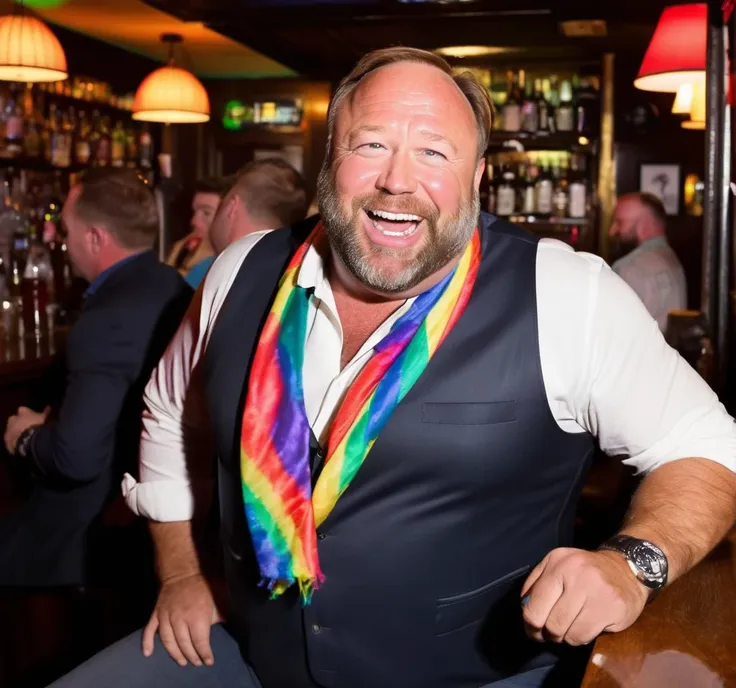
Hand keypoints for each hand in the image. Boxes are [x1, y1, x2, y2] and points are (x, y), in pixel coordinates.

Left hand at [4, 406, 49, 453]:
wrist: (29, 438)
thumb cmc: (37, 425)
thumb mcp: (44, 418)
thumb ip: (45, 412)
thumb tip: (49, 407)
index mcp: (23, 411)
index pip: (23, 409)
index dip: (27, 413)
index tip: (32, 417)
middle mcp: (13, 418)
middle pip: (15, 418)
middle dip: (20, 422)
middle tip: (27, 426)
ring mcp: (9, 428)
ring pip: (12, 428)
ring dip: (17, 431)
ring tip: (25, 436)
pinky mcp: (7, 438)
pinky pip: (10, 439)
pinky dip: (15, 440)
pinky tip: (21, 443)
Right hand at [142, 573, 223, 666]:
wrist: (183, 572)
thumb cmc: (204, 586)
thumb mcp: (219, 598)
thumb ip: (222, 614)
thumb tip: (229, 625)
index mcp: (197, 616)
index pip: (200, 642)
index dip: (205, 654)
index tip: (209, 662)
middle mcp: (180, 620)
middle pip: (184, 645)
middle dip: (192, 656)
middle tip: (197, 662)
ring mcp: (166, 617)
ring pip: (168, 641)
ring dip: (175, 654)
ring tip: (182, 662)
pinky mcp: (156, 614)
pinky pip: (149, 630)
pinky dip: (147, 642)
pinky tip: (148, 653)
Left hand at [521, 548, 648, 646]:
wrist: (625, 568)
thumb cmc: (584, 572)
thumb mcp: (556, 566)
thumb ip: (536, 584)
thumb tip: (524, 608)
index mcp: (556, 562)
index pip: (533, 604)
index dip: (530, 624)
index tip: (533, 630)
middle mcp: (575, 572)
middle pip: (549, 622)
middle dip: (547, 634)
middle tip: (550, 634)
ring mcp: (595, 589)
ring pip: (566, 633)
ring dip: (565, 637)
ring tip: (570, 627)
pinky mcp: (612, 607)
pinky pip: (584, 636)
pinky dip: (580, 638)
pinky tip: (585, 627)